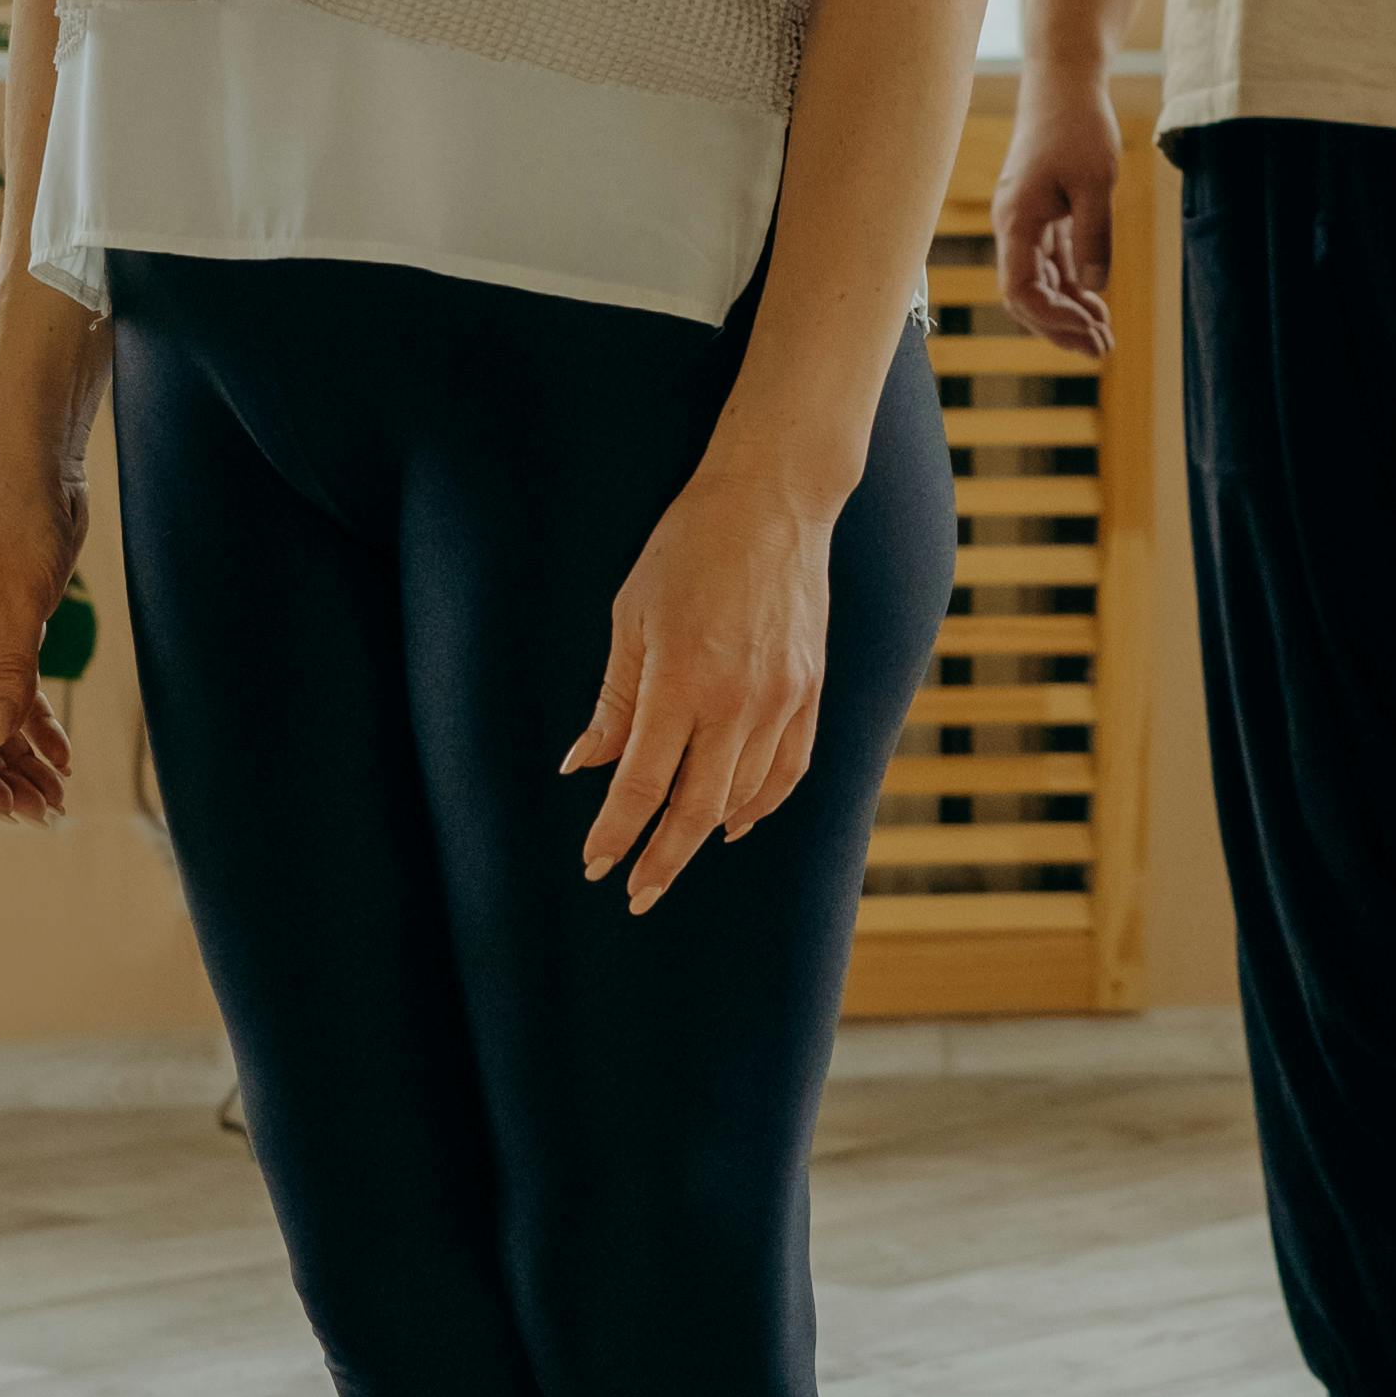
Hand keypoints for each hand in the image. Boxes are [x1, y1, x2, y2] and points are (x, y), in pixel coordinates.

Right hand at [0, 462, 86, 821]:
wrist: (36, 467)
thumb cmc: (15, 523)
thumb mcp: (18, 605)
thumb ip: (8, 674)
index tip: (7, 805)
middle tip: (44, 813)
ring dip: (21, 758)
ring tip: (58, 798)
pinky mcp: (9, 631)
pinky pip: (15, 692)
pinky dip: (37, 724)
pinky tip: (63, 754)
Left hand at [567, 455, 834, 911]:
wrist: (773, 502)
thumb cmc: (688, 550)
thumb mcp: (631, 616)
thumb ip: (614, 699)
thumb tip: (584, 764)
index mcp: (681, 681)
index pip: (642, 783)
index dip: (616, 833)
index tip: (595, 865)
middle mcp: (737, 701)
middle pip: (696, 809)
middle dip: (662, 859)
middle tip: (637, 894)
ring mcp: (783, 699)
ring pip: (746, 796)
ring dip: (706, 833)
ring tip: (673, 855)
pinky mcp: (811, 689)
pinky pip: (790, 768)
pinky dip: (764, 803)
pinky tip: (736, 820)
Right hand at [993, 69, 1119, 362]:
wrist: (1064, 82)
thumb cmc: (1078, 126)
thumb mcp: (1097, 182)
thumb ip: (1094, 235)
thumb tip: (1095, 287)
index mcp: (1016, 220)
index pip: (1020, 289)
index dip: (1052, 319)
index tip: (1092, 332)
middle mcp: (1014, 226)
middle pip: (1027, 295)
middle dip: (1061, 327)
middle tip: (1102, 349)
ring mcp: (1026, 222)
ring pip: (1040, 282)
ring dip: (1069, 311)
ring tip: (1104, 336)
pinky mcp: (1042, 215)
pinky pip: (1052, 263)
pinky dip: (1073, 286)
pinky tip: (1097, 305)